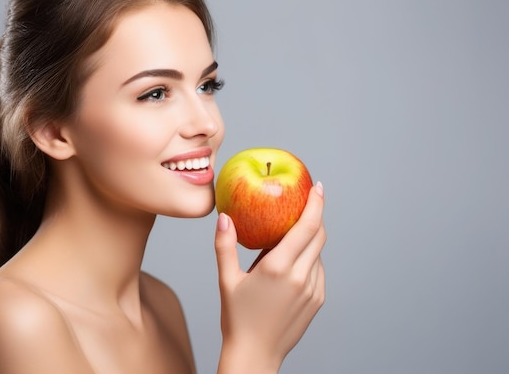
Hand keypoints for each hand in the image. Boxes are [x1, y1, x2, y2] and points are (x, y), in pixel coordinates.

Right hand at [215, 183, 325, 373]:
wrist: (255, 355)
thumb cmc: (237, 318)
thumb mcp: (226, 280)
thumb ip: (225, 246)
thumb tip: (224, 218)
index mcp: (278, 268)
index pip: (306, 227)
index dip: (316, 204)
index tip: (318, 187)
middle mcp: (300, 277)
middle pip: (319, 235)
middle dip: (314, 217)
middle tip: (303, 203)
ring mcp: (313, 290)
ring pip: (318, 253)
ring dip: (308, 241)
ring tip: (287, 241)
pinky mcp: (317, 300)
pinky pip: (318, 270)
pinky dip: (308, 260)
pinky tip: (290, 265)